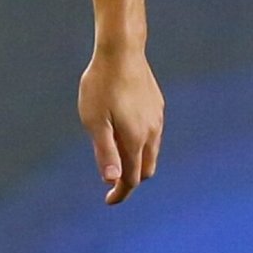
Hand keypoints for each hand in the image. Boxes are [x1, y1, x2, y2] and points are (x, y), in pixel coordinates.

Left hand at [78, 46, 163, 205]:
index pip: (132, 178)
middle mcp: (151, 132)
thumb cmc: (101, 85)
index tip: (109, 200)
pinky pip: (153, 134)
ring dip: (137, 161)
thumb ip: (105, 152)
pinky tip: (127, 134)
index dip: (121, 193)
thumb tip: (112, 181)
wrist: (121, 51)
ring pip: (152, 152)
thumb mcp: (95, 121)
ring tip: (117, 158)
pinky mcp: (157, 105)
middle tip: (112, 182)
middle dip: (131, 180)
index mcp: (135, 139)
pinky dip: (142, 144)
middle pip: (145, 169)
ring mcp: (157, 118)